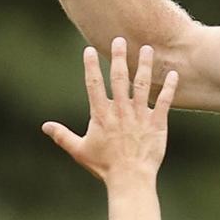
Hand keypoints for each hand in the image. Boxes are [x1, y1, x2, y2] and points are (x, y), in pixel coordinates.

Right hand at [43, 38, 177, 183]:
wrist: (131, 179)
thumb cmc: (104, 167)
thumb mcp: (79, 150)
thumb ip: (62, 136)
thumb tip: (45, 126)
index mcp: (101, 115)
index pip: (94, 84)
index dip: (90, 66)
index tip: (88, 50)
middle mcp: (121, 111)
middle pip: (119, 78)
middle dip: (119, 57)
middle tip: (120, 40)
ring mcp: (140, 115)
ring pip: (143, 85)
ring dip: (145, 66)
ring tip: (147, 49)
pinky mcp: (157, 123)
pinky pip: (164, 102)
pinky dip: (170, 88)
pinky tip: (174, 74)